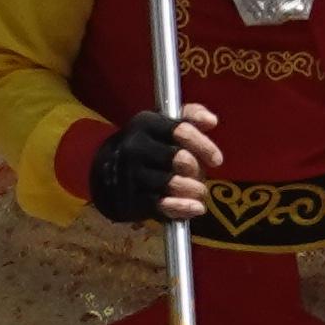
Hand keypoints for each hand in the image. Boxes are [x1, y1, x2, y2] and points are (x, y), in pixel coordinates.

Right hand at [85, 105, 223, 227]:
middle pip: (181, 159)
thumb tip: (211, 121)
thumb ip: (191, 117)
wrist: (107, 171)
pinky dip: (182, 207)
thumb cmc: (148, 145)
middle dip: (197, 170)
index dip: (204, 146)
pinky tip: (196, 208)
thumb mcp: (163, 124)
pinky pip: (162, 205)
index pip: (182, 131)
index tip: (217, 160)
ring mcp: (130, 174)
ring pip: (173, 183)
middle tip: (199, 175)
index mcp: (146, 123)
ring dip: (194, 190)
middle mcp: (135, 146)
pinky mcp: (130, 199)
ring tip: (199, 191)